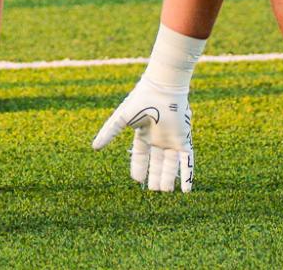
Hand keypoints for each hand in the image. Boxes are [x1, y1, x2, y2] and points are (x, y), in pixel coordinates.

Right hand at [92, 76, 194, 192]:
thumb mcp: (121, 119)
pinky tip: (187, 189)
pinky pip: (187, 161)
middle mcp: (159, 139)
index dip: (139, 167)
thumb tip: (94, 147)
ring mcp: (172, 140)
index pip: (141, 154)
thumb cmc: (140, 101)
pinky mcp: (184, 141)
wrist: (162, 90)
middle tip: (153, 191)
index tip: (136, 180)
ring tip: (165, 191)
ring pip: (171, 165)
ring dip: (168, 178)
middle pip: (157, 162)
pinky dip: (188, 175)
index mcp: (144, 133)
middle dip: (155, 176)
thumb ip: (109, 133)